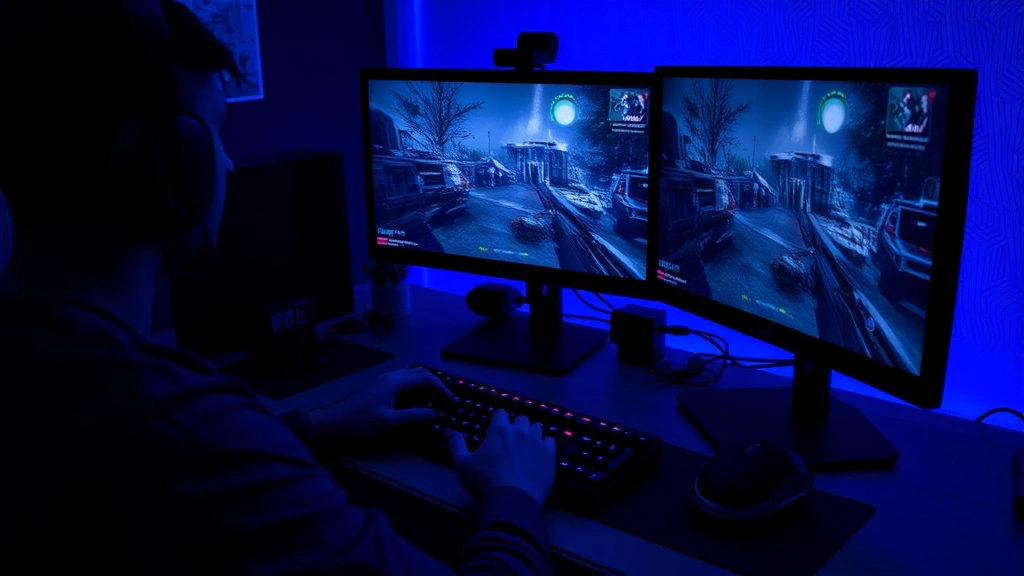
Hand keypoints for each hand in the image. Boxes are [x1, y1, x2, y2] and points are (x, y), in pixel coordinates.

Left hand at [308, 367, 452, 440]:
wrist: (333, 420)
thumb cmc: (360, 421)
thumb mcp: (389, 421)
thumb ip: (413, 416)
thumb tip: (435, 414)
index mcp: (394, 382)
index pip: (425, 378)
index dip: (441, 388)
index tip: (452, 401)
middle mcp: (390, 376)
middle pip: (419, 372)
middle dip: (435, 383)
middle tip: (445, 398)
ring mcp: (383, 380)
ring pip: (410, 375)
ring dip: (424, 384)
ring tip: (434, 398)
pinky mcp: (378, 386)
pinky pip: (403, 380)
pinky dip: (414, 387)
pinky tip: (415, 399)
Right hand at [448, 409, 556, 505]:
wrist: (513, 498)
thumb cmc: (485, 480)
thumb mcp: (462, 465)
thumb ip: (457, 446)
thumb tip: (452, 432)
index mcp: (499, 430)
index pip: (500, 413)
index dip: (498, 420)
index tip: (495, 431)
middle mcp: (520, 431)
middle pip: (521, 419)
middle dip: (516, 426)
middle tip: (511, 440)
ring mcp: (537, 442)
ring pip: (537, 428)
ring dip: (531, 433)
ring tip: (526, 446)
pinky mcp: (549, 455)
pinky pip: (550, 441)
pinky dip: (545, 444)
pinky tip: (540, 453)